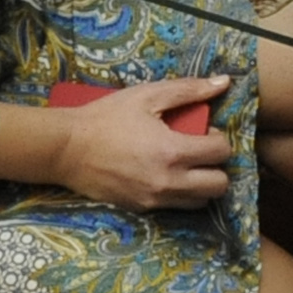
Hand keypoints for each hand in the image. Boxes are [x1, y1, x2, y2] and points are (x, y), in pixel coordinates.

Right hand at [47, 77, 233, 210]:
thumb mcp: (148, 95)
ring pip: (200, 202)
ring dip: (202, 182)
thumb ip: (189, 90)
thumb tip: (224, 82)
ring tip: (186, 164)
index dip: (220, 138)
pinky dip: (180, 193)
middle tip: (201, 150)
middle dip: (217, 166)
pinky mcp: (142, 210)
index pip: (221, 152)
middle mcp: (168, 182)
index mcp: (173, 151)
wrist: (68, 149)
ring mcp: (155, 200)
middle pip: (218, 186)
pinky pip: (176, 207)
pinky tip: (166, 174)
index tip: (206, 131)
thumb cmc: (107, 117)